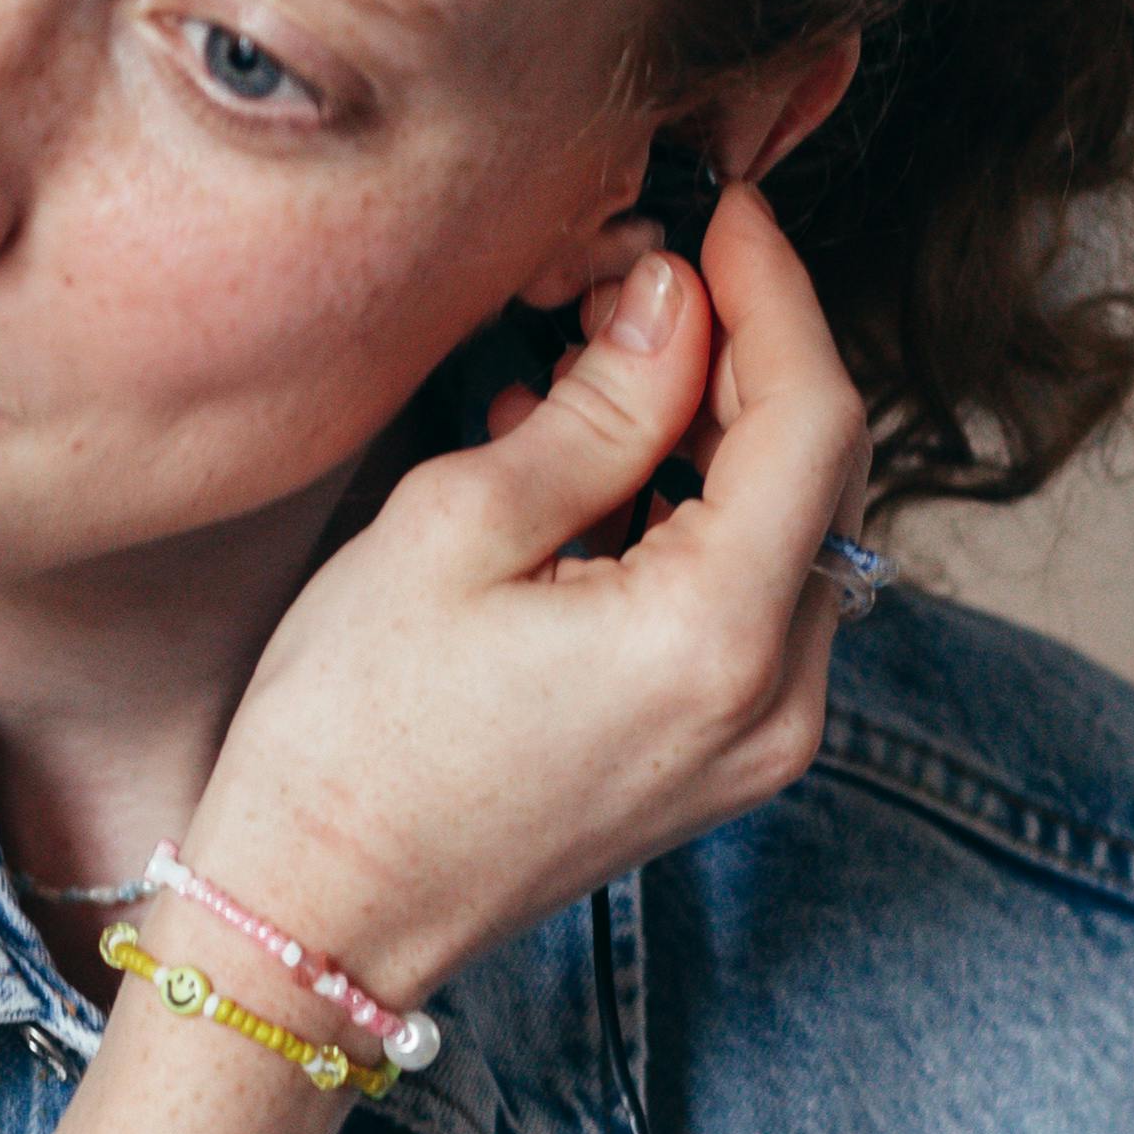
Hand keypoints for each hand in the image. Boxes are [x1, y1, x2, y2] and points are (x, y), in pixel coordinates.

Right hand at [188, 181, 869, 998]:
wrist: (318, 921)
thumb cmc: (353, 738)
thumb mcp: (455, 530)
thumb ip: (600, 407)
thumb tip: (673, 300)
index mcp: (718, 638)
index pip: (813, 417)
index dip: (775, 292)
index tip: (721, 212)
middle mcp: (776, 703)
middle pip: (815, 474)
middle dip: (739, 358)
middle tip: (633, 283)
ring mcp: (760, 745)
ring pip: (787, 533)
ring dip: (710, 436)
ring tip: (587, 378)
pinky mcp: (724, 763)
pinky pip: (749, 602)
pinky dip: (693, 520)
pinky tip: (591, 479)